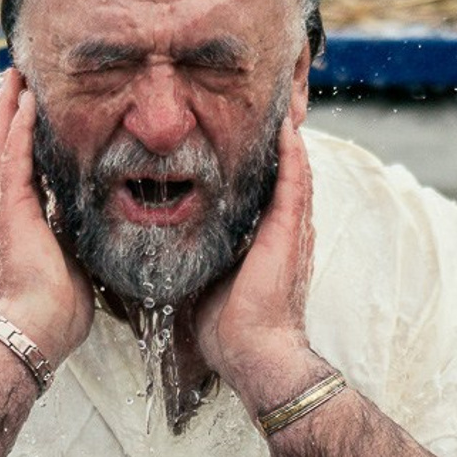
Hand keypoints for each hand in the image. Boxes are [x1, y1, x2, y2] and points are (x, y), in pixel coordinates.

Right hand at [0, 70, 93, 364]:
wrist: (36, 329)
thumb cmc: (59, 307)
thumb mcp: (76, 257)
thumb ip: (80, 233)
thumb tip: (105, 220)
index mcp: (22, 217)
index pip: (23, 163)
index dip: (26, 132)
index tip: (35, 104)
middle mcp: (8, 206)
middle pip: (6, 145)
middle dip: (12, 109)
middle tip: (19, 74)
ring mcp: (5, 206)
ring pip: (3, 143)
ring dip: (10, 106)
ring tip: (16, 73)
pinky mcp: (11, 209)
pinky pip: (13, 158)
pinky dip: (17, 127)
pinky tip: (25, 100)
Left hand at [194, 118, 316, 399]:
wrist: (254, 353)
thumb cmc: (227, 326)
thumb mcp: (208, 275)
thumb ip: (197, 250)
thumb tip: (161, 237)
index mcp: (269, 240)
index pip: (269, 189)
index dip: (263, 159)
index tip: (246, 129)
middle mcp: (287, 230)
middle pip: (287, 173)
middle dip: (279, 140)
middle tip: (272, 104)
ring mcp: (292, 230)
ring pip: (295, 170)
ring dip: (289, 137)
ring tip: (282, 103)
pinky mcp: (289, 233)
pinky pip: (294, 184)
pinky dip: (292, 154)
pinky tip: (285, 127)